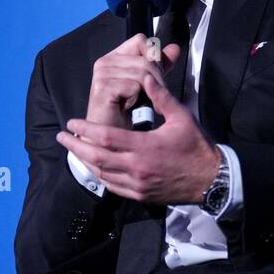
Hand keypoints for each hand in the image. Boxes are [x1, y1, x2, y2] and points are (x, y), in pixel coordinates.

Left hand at [58, 71, 220, 204]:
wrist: (211, 180)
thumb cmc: (197, 146)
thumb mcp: (182, 117)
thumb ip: (161, 97)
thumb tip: (146, 77)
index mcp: (145, 147)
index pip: (106, 138)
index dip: (85, 130)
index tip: (71, 122)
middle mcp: (137, 168)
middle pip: (96, 158)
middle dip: (76, 146)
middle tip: (61, 137)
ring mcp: (137, 185)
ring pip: (102, 174)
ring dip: (85, 161)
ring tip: (74, 149)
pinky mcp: (140, 195)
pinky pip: (113, 186)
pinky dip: (100, 175)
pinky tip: (95, 166)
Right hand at [85, 33, 181, 128]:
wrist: (112, 139)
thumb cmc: (126, 113)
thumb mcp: (147, 85)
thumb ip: (159, 65)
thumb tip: (174, 48)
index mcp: (114, 58)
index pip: (141, 41)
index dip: (155, 56)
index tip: (158, 76)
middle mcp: (105, 62)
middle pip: (146, 58)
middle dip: (159, 78)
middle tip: (159, 95)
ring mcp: (102, 74)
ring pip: (143, 72)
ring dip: (153, 90)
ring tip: (151, 104)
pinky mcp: (102, 88)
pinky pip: (135, 84)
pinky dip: (142, 98)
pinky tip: (136, 108)